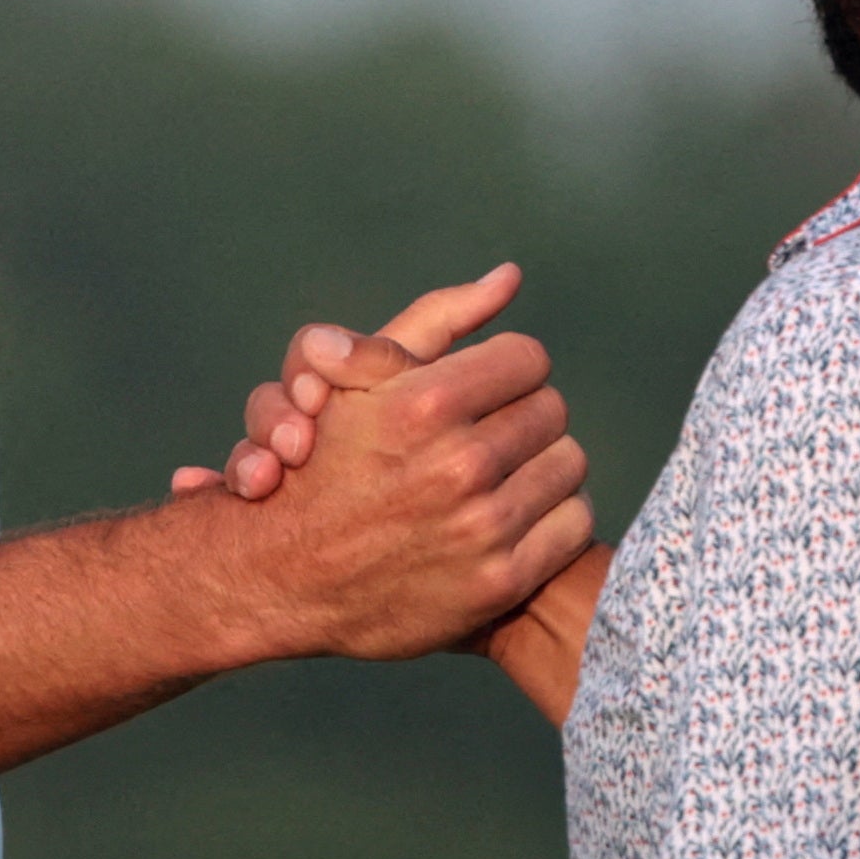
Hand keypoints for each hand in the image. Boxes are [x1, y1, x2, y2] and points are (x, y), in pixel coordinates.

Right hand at [190, 293, 596, 664]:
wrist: (285, 580)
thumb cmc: (322, 465)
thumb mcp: (360, 377)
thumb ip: (437, 318)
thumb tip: (510, 276)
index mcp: (425, 405)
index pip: (528, 358)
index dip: (505, 371)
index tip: (484, 391)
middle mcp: (459, 466)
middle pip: (551, 410)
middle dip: (520, 417)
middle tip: (488, 435)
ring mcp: (483, 529)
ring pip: (569, 465)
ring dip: (540, 465)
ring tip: (501, 474)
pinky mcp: (502, 582)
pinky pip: (574, 524)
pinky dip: (551, 519)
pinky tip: (513, 519)